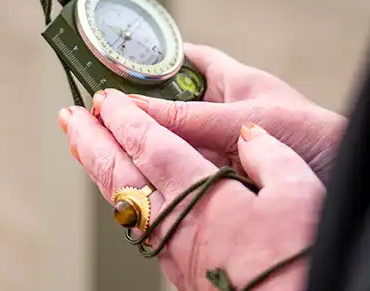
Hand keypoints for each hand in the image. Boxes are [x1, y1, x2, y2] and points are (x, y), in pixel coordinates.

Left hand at [60, 90, 323, 290]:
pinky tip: (125, 196)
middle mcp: (178, 223)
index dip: (125, 119)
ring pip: (124, 204)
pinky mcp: (182, 272)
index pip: (151, 146)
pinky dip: (123, 201)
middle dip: (92, 140)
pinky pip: (139, 227)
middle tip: (70, 116)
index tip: (105, 97)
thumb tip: (250, 134)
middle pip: (121, 175)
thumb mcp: (300, 193)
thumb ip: (270, 155)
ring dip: (101, 170)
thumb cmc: (298, 260)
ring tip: (84, 147)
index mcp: (203, 195)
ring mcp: (175, 251)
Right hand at [127, 44, 345, 182]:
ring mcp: (230, 148)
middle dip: (144, 110)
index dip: (156, 57)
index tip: (119, 60)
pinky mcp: (233, 180)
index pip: (189, 59)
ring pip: (181, 143)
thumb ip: (189, 118)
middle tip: (103, 115)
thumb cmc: (315, 136)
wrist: (352, 184)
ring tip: (114, 149)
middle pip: (175, 106)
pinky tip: (150, 183)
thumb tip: (131, 110)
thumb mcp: (244, 119)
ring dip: (156, 148)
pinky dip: (173, 178)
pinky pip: (193, 174)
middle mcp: (229, 114)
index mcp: (235, 82)